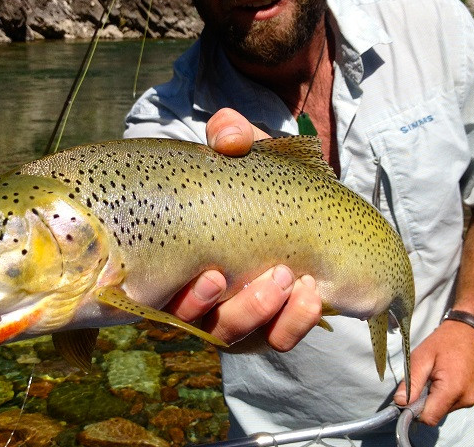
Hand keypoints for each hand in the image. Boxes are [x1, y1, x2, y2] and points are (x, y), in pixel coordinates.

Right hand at [164, 108, 322, 351]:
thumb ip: (230, 134)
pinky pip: (276, 339)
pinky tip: (311, 296)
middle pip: (203, 324)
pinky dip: (293, 323)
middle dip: (238, 307)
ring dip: (262, 312)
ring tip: (292, 280)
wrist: (298, 196)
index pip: (162, 297)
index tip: (213, 274)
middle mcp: (198, 297)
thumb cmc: (254, 176)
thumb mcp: (241, 151)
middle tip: (270, 276)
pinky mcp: (270, 325)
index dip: (184, 300)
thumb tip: (230, 138)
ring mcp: (234, 314)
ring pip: (235, 335)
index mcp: (178, 261)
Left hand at [394, 320, 473, 424]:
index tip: (408, 396)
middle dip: (423, 401)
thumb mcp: (422, 357)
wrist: (471, 331)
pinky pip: (451, 403)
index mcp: (453, 390)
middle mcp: (465, 400)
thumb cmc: (445, 341)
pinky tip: (442, 378)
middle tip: (423, 379)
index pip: (429, 417)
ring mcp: (471, 399)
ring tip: (434, 375)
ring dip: (433, 397)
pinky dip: (442, 395)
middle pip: (435, 414)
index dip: (414, 410)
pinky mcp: (472, 397)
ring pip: (442, 409)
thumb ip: (411, 382)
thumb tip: (400, 402)